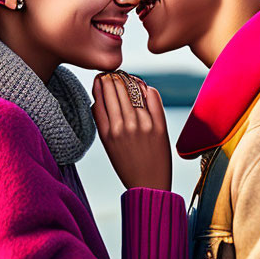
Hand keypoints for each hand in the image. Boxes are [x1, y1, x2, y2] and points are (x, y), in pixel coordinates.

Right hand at [91, 72, 171, 190]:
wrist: (149, 186)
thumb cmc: (127, 165)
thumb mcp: (108, 145)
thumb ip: (103, 122)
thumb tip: (99, 98)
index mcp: (108, 132)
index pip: (101, 98)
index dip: (101, 83)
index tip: (102, 77)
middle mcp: (123, 127)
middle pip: (115, 91)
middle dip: (113, 78)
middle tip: (114, 73)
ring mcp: (142, 126)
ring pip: (132, 92)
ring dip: (129, 80)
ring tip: (127, 76)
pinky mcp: (159, 127)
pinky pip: (152, 99)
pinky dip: (147, 89)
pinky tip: (144, 86)